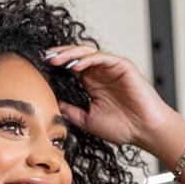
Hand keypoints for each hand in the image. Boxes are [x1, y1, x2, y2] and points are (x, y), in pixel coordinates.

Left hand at [44, 45, 173, 150]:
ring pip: (87, 53)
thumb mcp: (88, 121)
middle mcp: (100, 73)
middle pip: (76, 56)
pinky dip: (87, 58)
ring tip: (55, 59)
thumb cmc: (123, 128)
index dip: (56, 66)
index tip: (39, 68)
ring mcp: (111, 68)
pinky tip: (75, 65)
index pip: (70, 68)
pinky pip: (101, 57)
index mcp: (92, 84)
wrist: (145, 131)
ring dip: (70, 54)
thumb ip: (71, 111)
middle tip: (43, 57)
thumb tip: (53, 105)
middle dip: (59, 55)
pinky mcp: (122, 65)